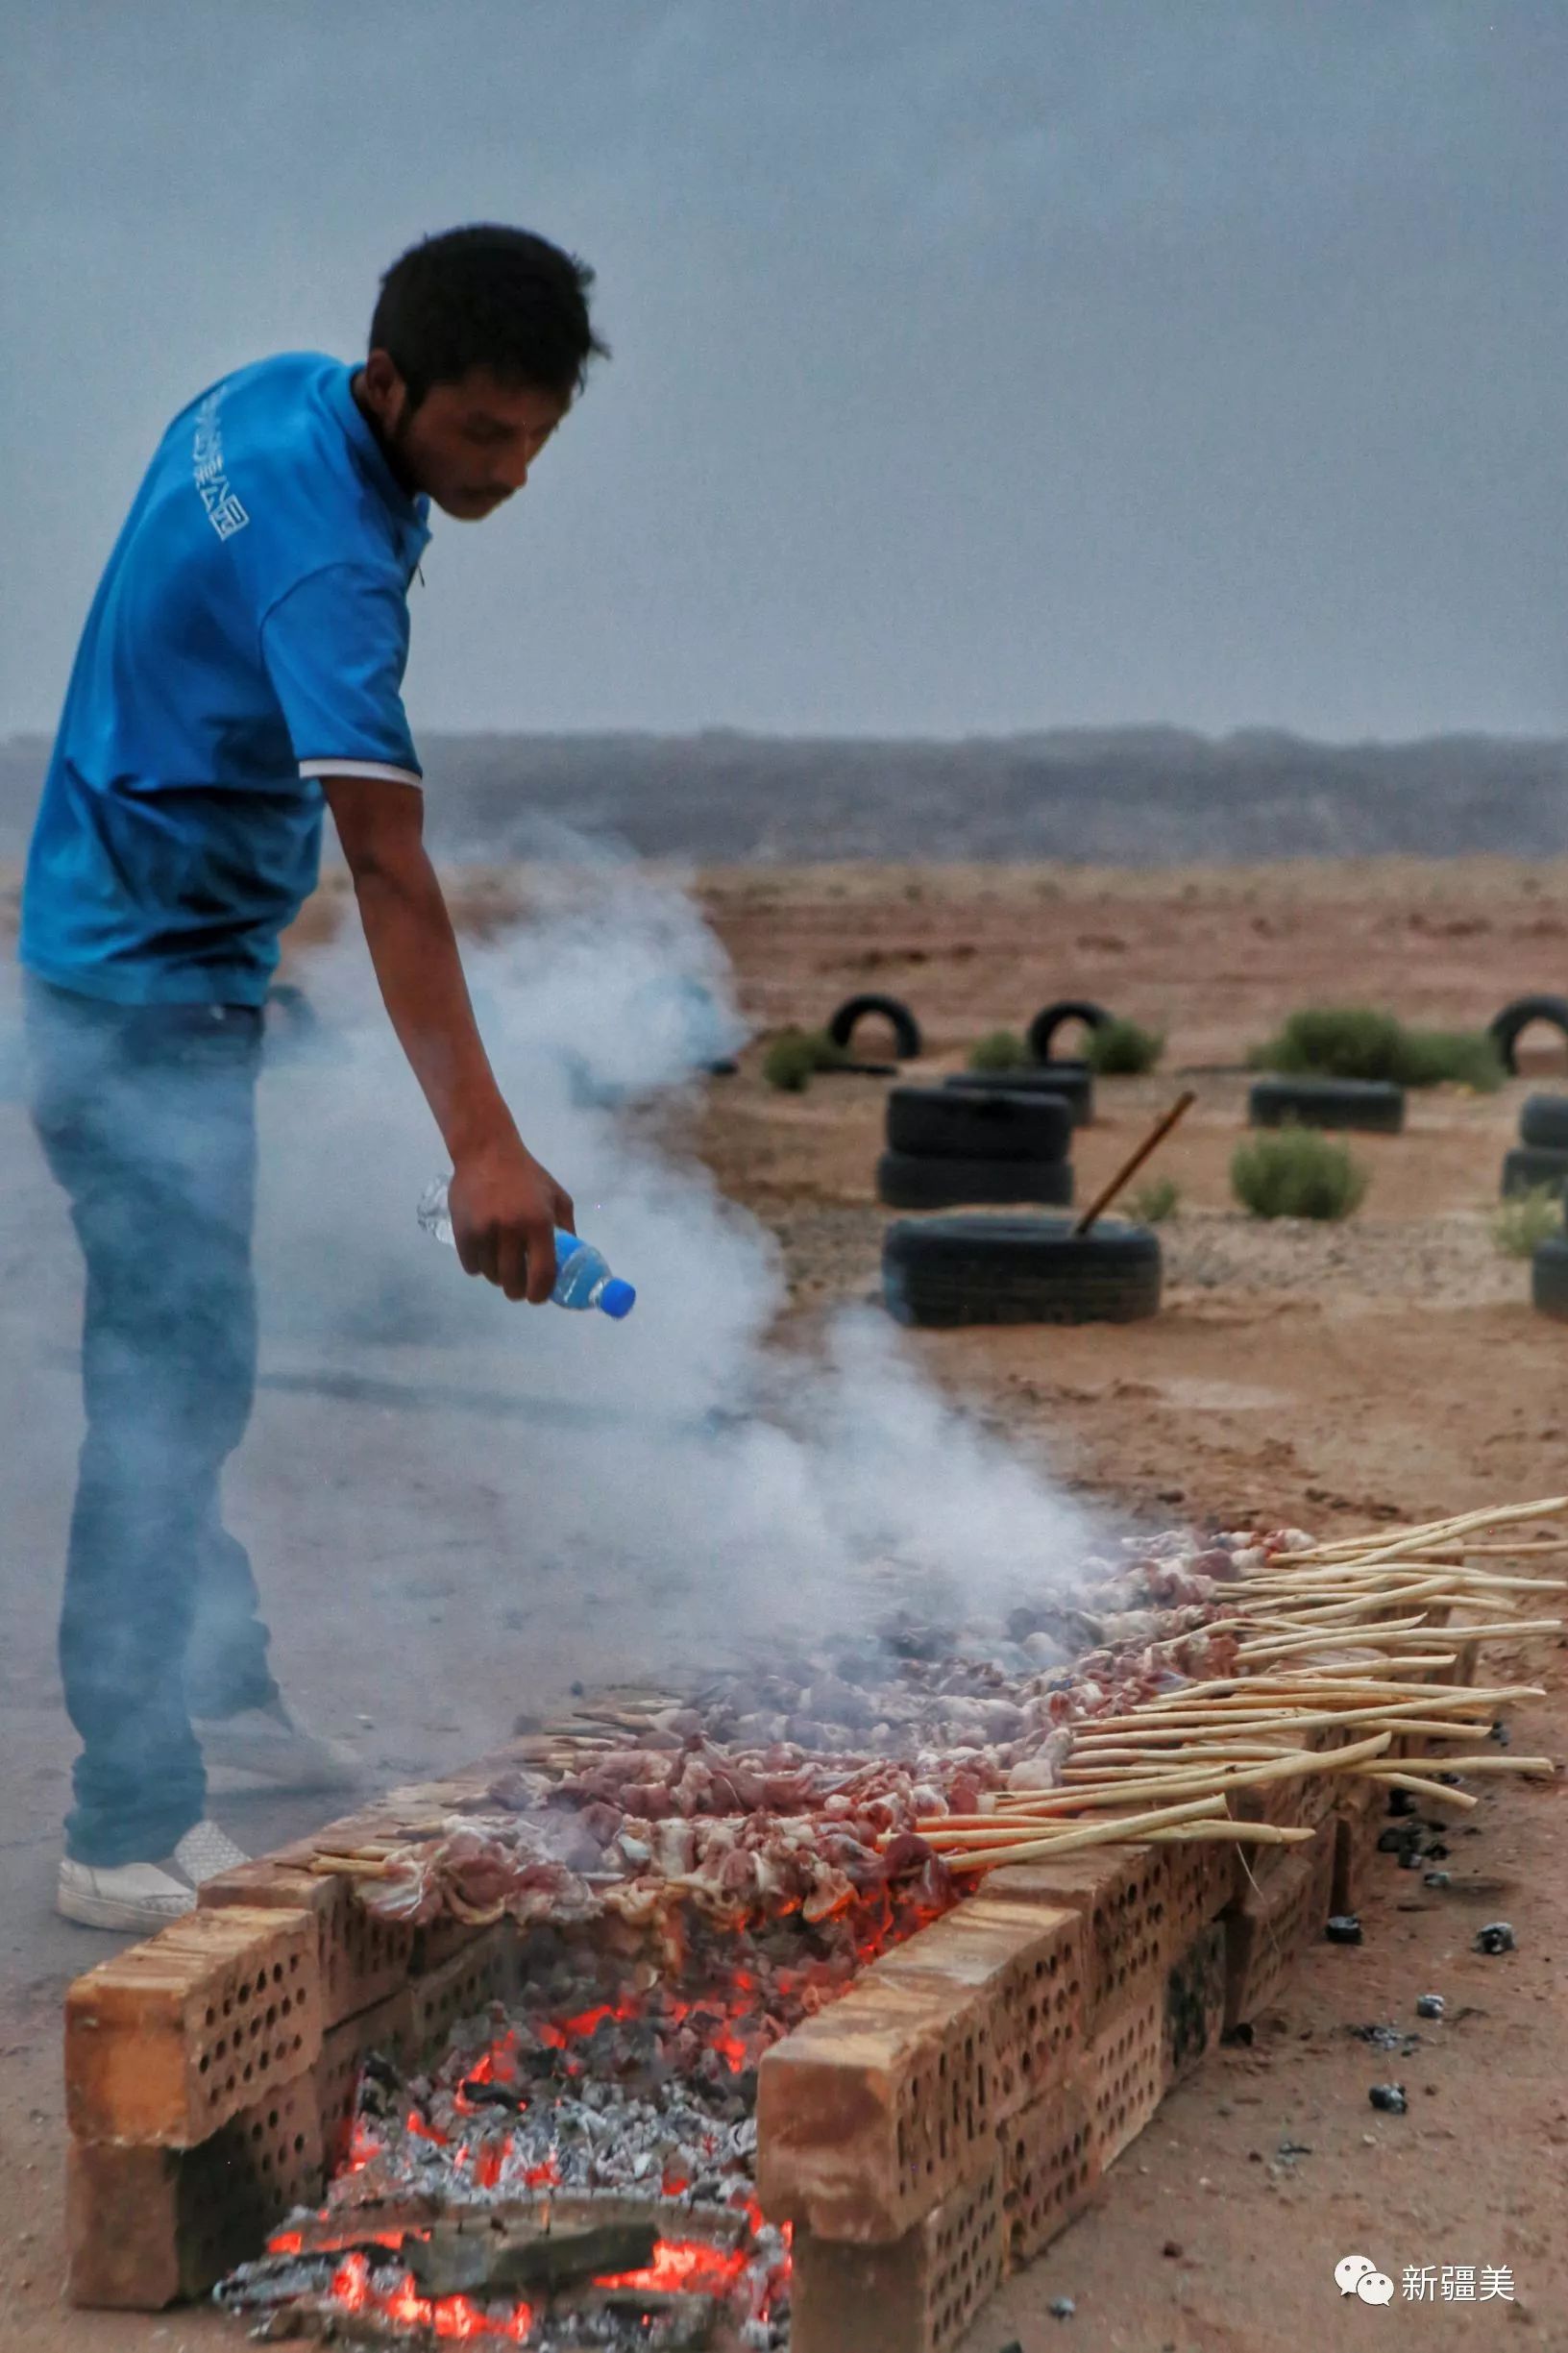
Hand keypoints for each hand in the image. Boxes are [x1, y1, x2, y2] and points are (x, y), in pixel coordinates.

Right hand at [448, 1137, 574, 1303]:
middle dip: (517, 1291)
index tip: (538, 1298)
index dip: (540, 1294)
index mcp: (539, 1223)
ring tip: (501, 1266)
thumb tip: (569, 1261)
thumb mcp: (557, 1196)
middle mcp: (512, 1230)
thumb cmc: (526, 1174)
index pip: (542, 1274)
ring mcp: (485, 1231)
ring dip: (497, 1277)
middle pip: (513, 1281)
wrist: (486, 1151)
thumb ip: (566, 1228)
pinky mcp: (463, 1231)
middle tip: (518, 1288)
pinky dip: (478, 1266)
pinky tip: (484, 1255)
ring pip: (490, 1275)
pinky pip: (470, 1265)